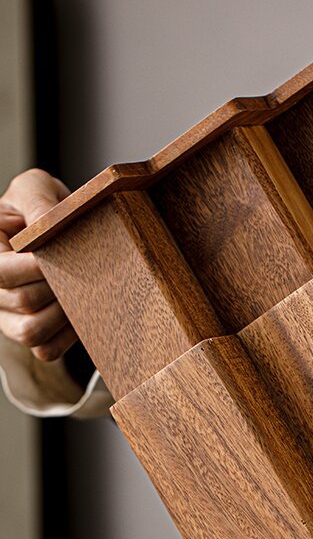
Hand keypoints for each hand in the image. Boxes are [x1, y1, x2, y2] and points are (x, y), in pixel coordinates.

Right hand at [0, 168, 74, 361]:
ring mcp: (7, 317)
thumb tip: (45, 224)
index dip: (35, 267)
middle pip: (23, 301)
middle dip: (58, 285)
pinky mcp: (29, 335)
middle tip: (79, 267)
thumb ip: (37, 202)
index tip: (60, 254)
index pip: (2, 273)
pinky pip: (46, 350)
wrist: (58, 228)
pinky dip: (67, 335)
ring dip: (63, 311)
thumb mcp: (35, 188)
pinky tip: (78, 311)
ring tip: (78, 288)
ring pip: (31, 332)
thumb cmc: (40, 205)